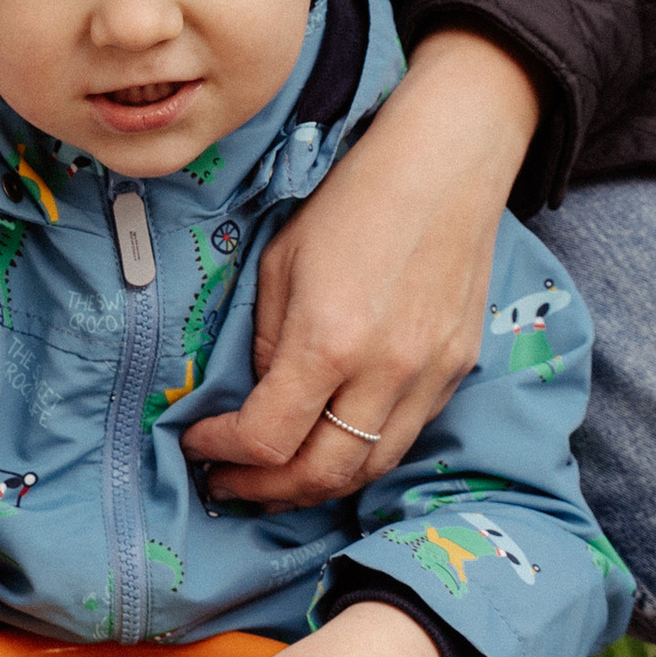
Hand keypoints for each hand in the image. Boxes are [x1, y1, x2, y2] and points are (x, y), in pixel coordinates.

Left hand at [182, 28, 538, 511]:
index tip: (199, 443)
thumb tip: (258, 397)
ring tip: (274, 480)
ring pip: (369, 470)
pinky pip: (404, 437)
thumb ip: (266, 341)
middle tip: (227, 483)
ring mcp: (429, 376)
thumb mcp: (281, 264)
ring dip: (314, 487)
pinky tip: (330, 444)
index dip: (223, 452)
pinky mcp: (456, 371)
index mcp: (330, 339)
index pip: (268, 438)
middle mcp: (385, 371)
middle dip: (264, 491)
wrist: (446, 165)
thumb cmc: (353, 201)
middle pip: (321, 475)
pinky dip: (362, 455)